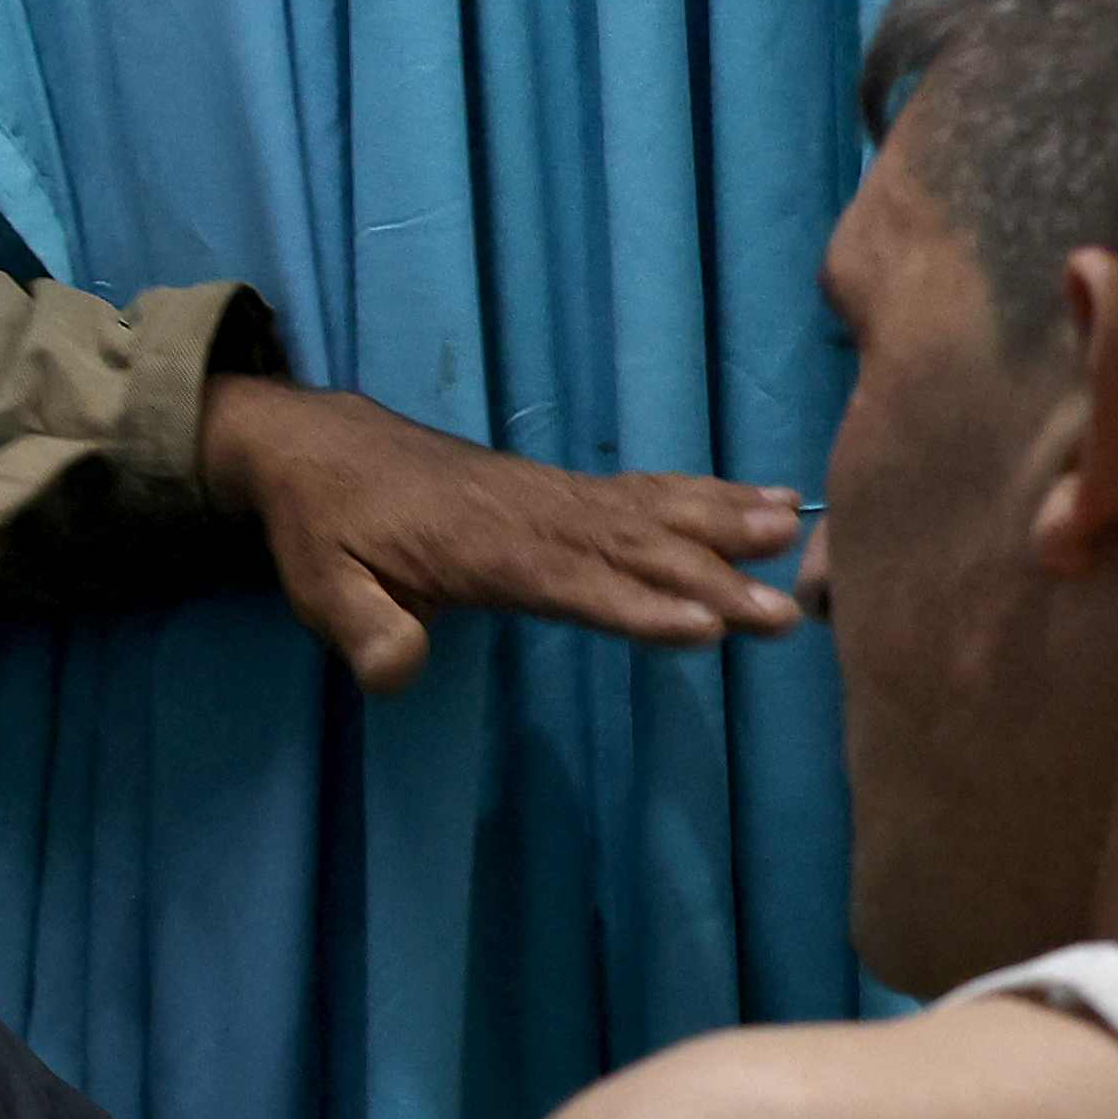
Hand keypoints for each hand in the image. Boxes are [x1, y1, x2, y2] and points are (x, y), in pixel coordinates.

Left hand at [199, 375, 800, 692]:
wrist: (317, 446)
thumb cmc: (325, 528)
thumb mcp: (321, 587)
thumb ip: (363, 629)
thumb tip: (398, 672)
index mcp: (484, 548)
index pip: (574, 582)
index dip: (638, 606)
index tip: (707, 627)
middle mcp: (534, 516)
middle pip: (637, 549)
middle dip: (714, 579)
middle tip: (788, 610)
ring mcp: (553, 496)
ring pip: (653, 511)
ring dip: (727, 524)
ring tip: (799, 532)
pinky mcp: (561, 489)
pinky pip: (643, 491)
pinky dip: (704, 494)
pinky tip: (760, 500)